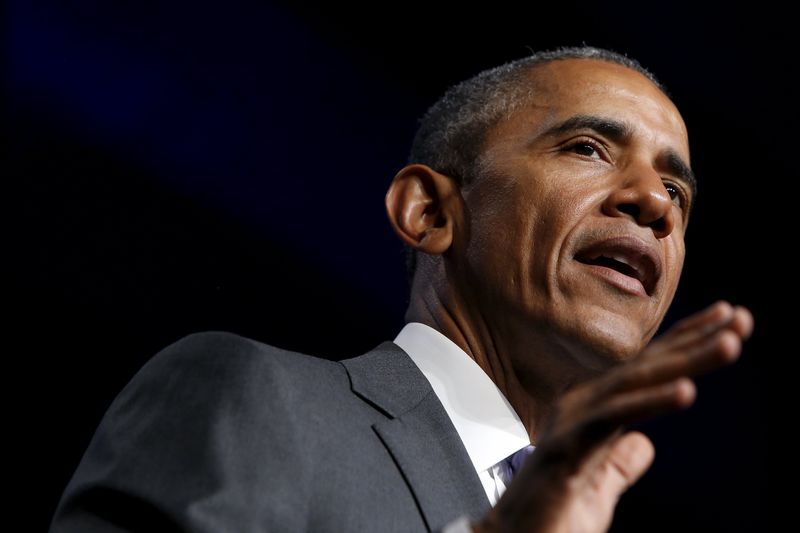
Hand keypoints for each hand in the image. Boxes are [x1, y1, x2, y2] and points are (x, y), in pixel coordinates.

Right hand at [475, 301, 753, 532]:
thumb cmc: (549, 520)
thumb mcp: (598, 490)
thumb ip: (619, 463)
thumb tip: (644, 443)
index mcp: (591, 413)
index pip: (646, 371)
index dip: (686, 344)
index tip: (729, 321)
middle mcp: (580, 407)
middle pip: (646, 367)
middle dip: (694, 341)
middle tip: (740, 318)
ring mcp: (572, 424)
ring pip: (634, 383)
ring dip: (684, 362)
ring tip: (729, 344)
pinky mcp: (567, 449)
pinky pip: (612, 419)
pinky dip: (649, 403)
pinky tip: (686, 391)